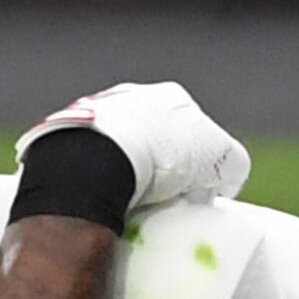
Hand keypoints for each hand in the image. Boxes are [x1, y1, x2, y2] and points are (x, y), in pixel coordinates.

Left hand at [18, 83, 249, 215]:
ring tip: (130, 203)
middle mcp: (130, 96)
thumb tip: (228, 179)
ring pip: (119, 148)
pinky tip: (103, 198)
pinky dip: (98, 178)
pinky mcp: (64, 136)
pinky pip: (90, 162)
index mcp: (170, 96)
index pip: (196, 132)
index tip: (196, 193)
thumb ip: (234, 164)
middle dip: (161, 165)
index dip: (201, 165)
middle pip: (156, 138)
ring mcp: (93, 113)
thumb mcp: (224, 160)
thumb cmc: (167, 155)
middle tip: (164, 199)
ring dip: (126, 171)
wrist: (98, 160)